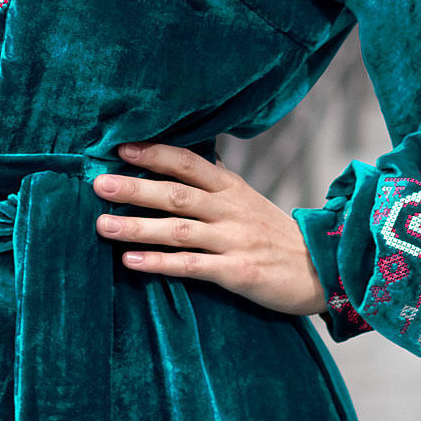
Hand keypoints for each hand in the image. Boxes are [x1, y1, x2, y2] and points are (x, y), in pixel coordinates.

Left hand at [91, 142, 328, 316]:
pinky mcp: (237, 272)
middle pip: (176, 194)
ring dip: (137, 228)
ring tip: (102, 226)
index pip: (188, 163)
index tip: (121, 148)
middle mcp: (229, 209)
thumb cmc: (275, 233)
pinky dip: (160, 264)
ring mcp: (233, 240)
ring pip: (178, 230)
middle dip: (135, 188)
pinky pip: (192, 266)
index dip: (154, 153)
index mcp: (231, 187)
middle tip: (98, 185)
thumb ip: (216, 180)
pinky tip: (131, 263)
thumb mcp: (248, 198)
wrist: (321, 267)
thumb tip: (187, 155)